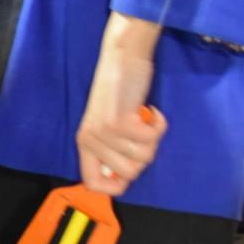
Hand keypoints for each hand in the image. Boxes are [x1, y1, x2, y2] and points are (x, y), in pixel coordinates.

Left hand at [77, 12, 168, 195]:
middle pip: (129, 174)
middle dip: (145, 156)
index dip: (114, 187)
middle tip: (142, 133)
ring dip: (153, 138)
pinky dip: (159, 125)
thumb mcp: (107, 124)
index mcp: (84, 142)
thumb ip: (111, 150)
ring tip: (145, 118)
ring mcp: (104, 132)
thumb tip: (123, 180)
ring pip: (144, 158)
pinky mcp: (119, 121)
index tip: (130, 173)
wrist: (121, 56)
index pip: (91, 183)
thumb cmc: (119, 91)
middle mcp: (89, 139)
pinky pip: (151, 139)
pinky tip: (150, 109)